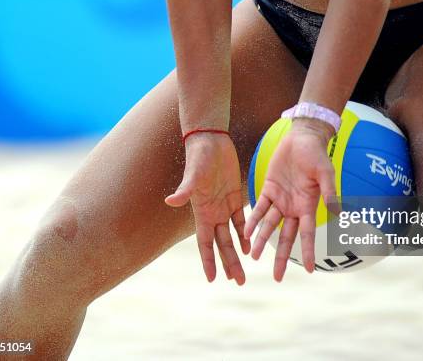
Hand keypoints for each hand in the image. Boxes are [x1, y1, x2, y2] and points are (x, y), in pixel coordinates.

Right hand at [165, 133, 248, 284]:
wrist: (210, 140)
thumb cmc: (199, 156)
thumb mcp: (193, 174)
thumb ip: (185, 190)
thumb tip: (170, 201)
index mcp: (202, 211)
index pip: (205, 243)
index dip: (208, 260)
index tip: (213, 279)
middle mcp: (213, 213)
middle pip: (221, 244)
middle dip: (229, 263)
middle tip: (238, 281)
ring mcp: (224, 206)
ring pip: (232, 235)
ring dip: (237, 253)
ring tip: (244, 271)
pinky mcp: (235, 196)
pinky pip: (242, 219)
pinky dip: (246, 232)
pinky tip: (252, 246)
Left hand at [244, 118, 336, 280]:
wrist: (302, 138)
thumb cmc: (317, 154)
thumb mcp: (326, 172)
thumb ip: (329, 192)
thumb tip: (338, 212)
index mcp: (309, 206)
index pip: (308, 234)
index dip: (308, 252)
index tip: (309, 271)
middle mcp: (294, 207)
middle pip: (286, 237)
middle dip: (282, 257)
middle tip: (277, 278)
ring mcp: (280, 200)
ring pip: (269, 226)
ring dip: (261, 241)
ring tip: (253, 257)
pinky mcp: (268, 189)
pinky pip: (259, 208)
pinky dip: (253, 220)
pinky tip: (246, 233)